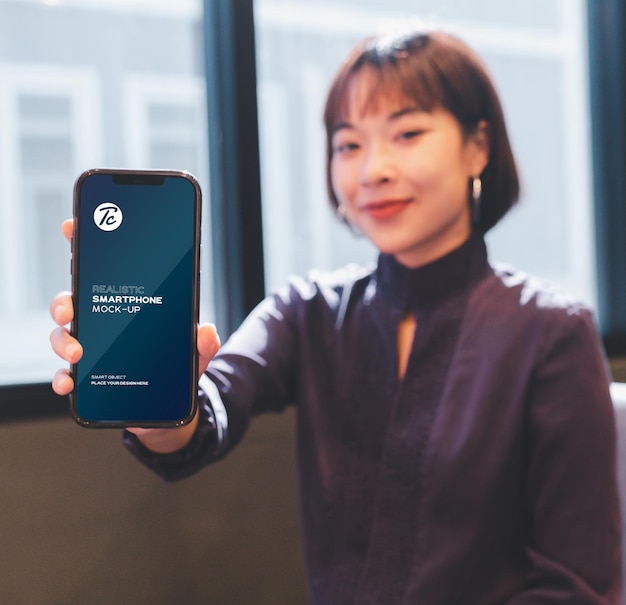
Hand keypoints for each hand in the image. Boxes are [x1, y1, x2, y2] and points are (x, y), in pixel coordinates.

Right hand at [49, 220, 220, 452]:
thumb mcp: (196, 353)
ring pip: (64, 334)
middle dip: (64, 300)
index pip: (105, 268)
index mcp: (129, 302)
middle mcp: (105, 320)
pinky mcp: (89, 377)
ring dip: (62, 340)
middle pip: (74, 300)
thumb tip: (208, 330)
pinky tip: (69, 382)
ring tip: (77, 352)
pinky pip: (67, 374)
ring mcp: (93, 348)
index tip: (73, 225)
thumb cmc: (178, 368)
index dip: (85, 243)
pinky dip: (63, 378)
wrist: (169, 408)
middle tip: (70, 308)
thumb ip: (203, 343)